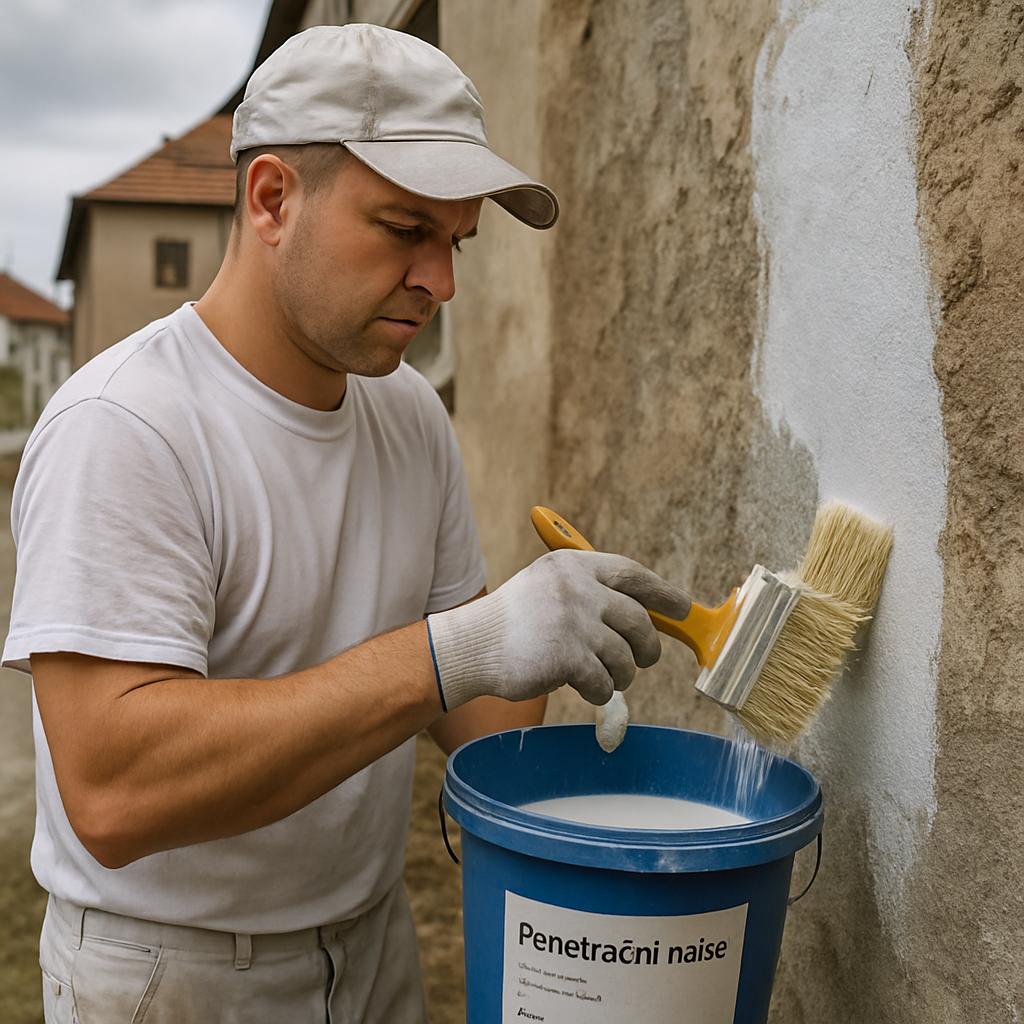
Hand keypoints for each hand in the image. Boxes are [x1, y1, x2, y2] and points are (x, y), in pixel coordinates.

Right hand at [426, 549, 690, 708]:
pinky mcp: (568, 655)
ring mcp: (574, 621)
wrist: (471, 647)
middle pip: (638, 620)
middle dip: (647, 646)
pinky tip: (584, 689)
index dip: (662, 593)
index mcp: (574, 565)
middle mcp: (576, 587)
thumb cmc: (513, 623)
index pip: (632, 574)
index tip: (682, 608)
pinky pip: (604, 683)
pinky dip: (599, 691)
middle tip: (644, 659)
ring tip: (603, 677)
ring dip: (621, 675)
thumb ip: (591, 591)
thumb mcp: (549, 586)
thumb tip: (646, 614)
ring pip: (625, 657)